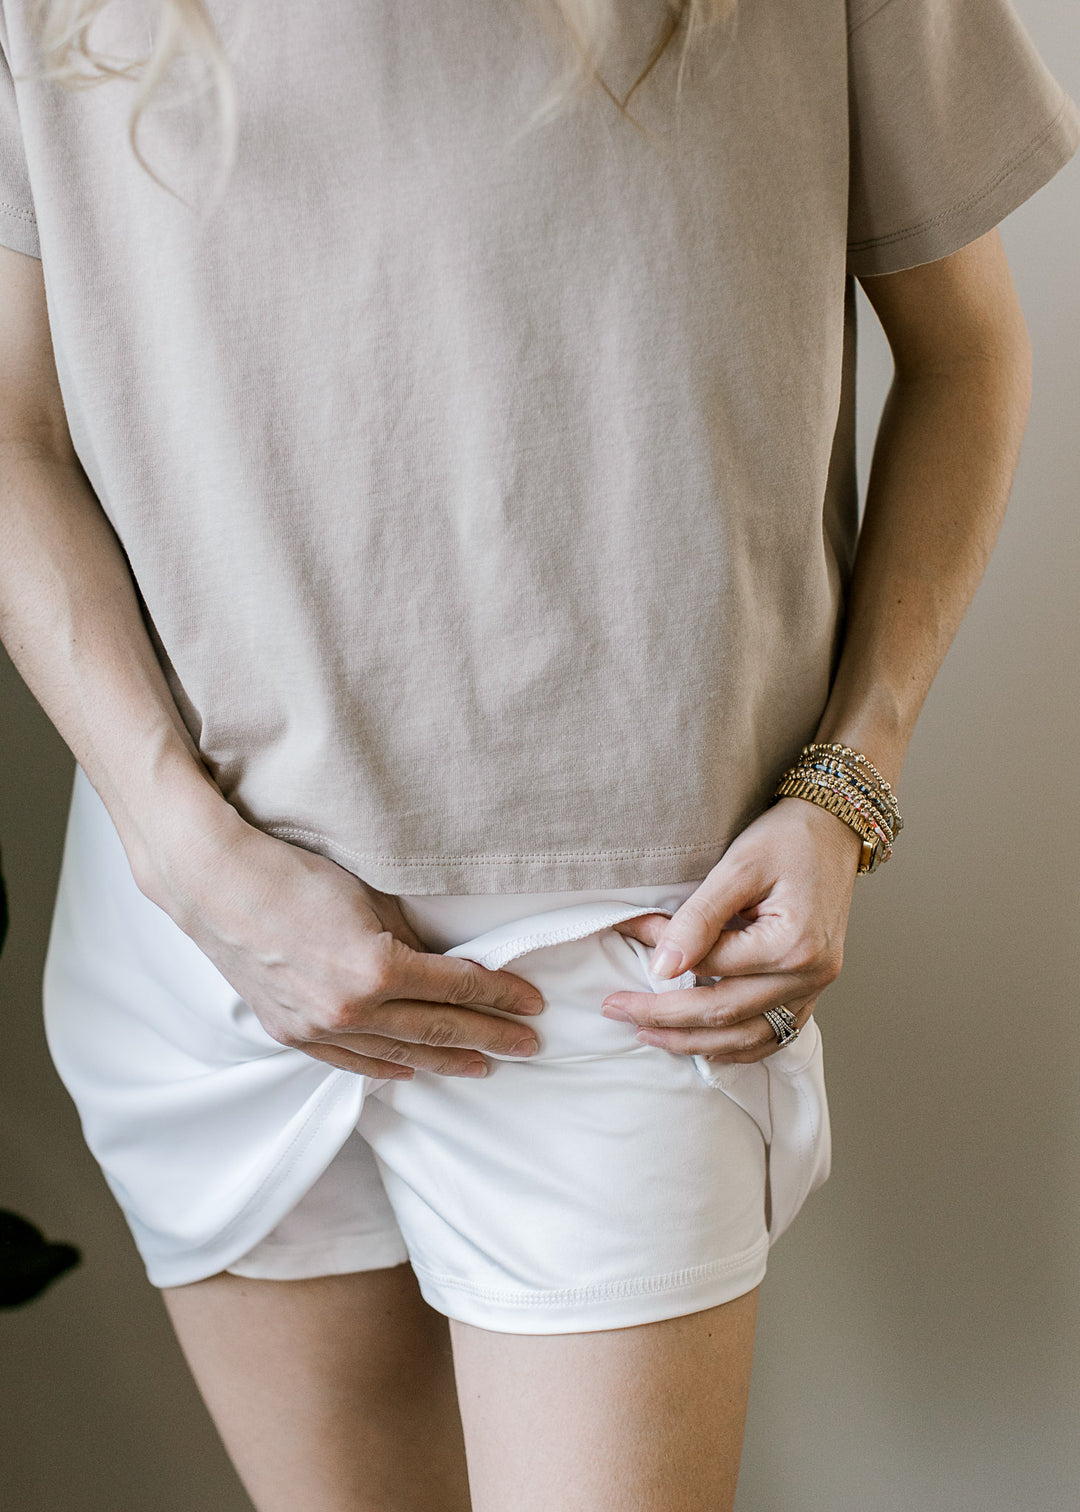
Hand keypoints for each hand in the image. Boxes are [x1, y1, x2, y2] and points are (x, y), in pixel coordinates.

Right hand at [135, 800, 544, 1079]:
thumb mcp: (370, 896)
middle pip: (438, 1029)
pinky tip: (413, 1072)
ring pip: (398, 1055)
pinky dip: (388, 1069)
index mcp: (377, 971)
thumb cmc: (294, 874)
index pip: (459, 988)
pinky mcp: (291, 1032)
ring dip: (446, 1061)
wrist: (215, 885)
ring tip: (484, 1066)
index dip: (502, 997)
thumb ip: (412, 937)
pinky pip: (351, 1062)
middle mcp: (350, 1010)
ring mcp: (317, 1028)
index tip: (532, 1005)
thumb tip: (446, 964)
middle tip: (529, 1045)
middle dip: (490, 1037)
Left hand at [601, 798, 862, 1062]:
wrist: (833, 830)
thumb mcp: (738, 866)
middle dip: (664, 1017)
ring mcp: (815, 988)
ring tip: (649, 1035)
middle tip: (615, 1008)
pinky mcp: (814, 989)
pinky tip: (706, 1047)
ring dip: (695, 1042)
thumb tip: (661, 966)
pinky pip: (775, 1034)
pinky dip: (737, 1046)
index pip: (710, 966)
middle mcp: (808, 975)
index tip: (630, 933)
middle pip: (723, 1012)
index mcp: (791, 944)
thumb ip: (699, 918)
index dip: (664, 957)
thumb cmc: (787, 839)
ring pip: (747, 1037)